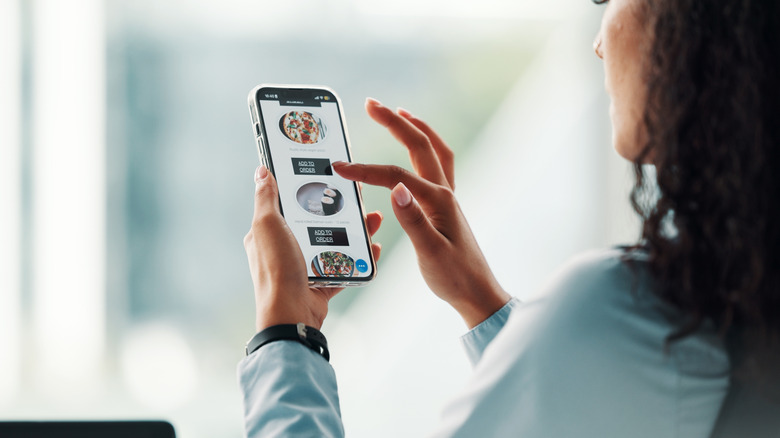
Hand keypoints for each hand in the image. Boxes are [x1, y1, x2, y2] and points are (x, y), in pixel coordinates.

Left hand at [243, 165, 382, 331]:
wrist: (291, 314)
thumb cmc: (276, 268)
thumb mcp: (268, 225)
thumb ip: (266, 197)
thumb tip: (261, 171)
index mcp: (269, 232)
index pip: (289, 201)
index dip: (309, 187)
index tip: (330, 175)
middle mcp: (285, 247)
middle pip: (317, 220)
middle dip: (341, 207)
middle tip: (360, 196)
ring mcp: (304, 265)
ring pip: (334, 241)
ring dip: (356, 230)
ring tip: (375, 219)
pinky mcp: (321, 282)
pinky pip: (344, 265)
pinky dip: (360, 257)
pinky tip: (374, 247)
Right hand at [333, 98, 509, 328]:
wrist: (477, 293)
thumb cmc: (454, 277)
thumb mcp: (430, 253)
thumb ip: (413, 221)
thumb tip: (394, 190)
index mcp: (439, 202)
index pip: (396, 177)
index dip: (366, 170)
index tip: (339, 167)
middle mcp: (445, 193)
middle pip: (420, 146)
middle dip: (394, 122)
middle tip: (371, 104)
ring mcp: (447, 198)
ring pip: (434, 151)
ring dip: (416, 128)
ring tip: (398, 113)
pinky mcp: (445, 206)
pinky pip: (438, 165)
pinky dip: (426, 148)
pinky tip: (415, 150)